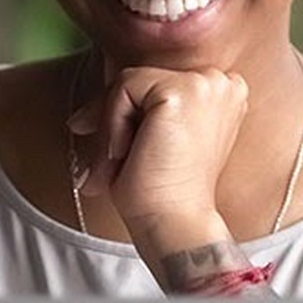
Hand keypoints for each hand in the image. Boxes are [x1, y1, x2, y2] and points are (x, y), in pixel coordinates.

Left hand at [67, 65, 248, 241]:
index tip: (112, 146)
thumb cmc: (164, 192)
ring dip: (112, 125)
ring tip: (117, 164)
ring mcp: (204, 84)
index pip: (158, 83)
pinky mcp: (182, 90)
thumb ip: (138, 113)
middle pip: (142, 78)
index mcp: (222, 94)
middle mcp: (221, 82)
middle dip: (113, 116)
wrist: (175, 223)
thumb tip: (80, 118)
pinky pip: (124, 88)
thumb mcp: (153, 141)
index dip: (128, 111)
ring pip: (129, 82)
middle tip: (106, 163)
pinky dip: (112, 123)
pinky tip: (125, 154)